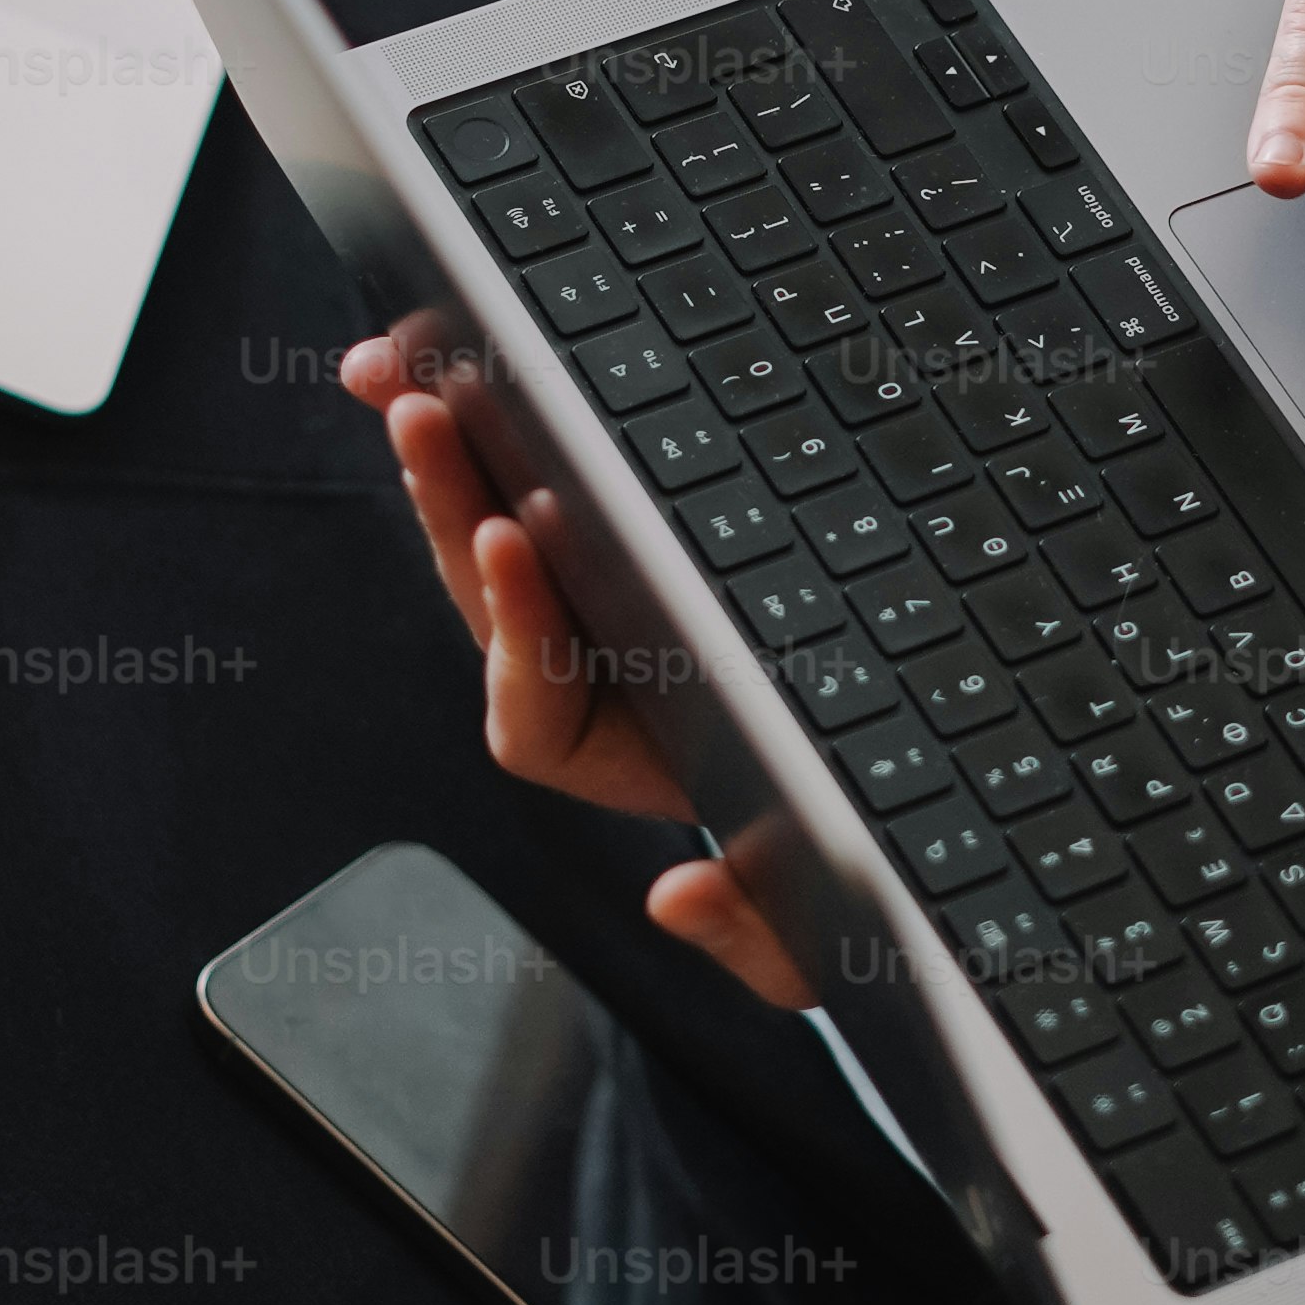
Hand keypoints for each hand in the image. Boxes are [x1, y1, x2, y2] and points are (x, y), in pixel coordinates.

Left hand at [344, 333, 817, 1009]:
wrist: (896, 834)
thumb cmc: (849, 876)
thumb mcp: (813, 942)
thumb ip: (752, 942)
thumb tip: (674, 897)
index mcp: (633, 764)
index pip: (534, 713)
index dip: (519, 629)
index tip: (515, 544)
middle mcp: (605, 690)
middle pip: (494, 603)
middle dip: (450, 504)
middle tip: (423, 411)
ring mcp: (615, 620)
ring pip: (506, 539)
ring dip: (451, 457)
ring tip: (408, 373)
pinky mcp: (639, 555)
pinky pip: (550, 497)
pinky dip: (495, 436)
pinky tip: (442, 362)